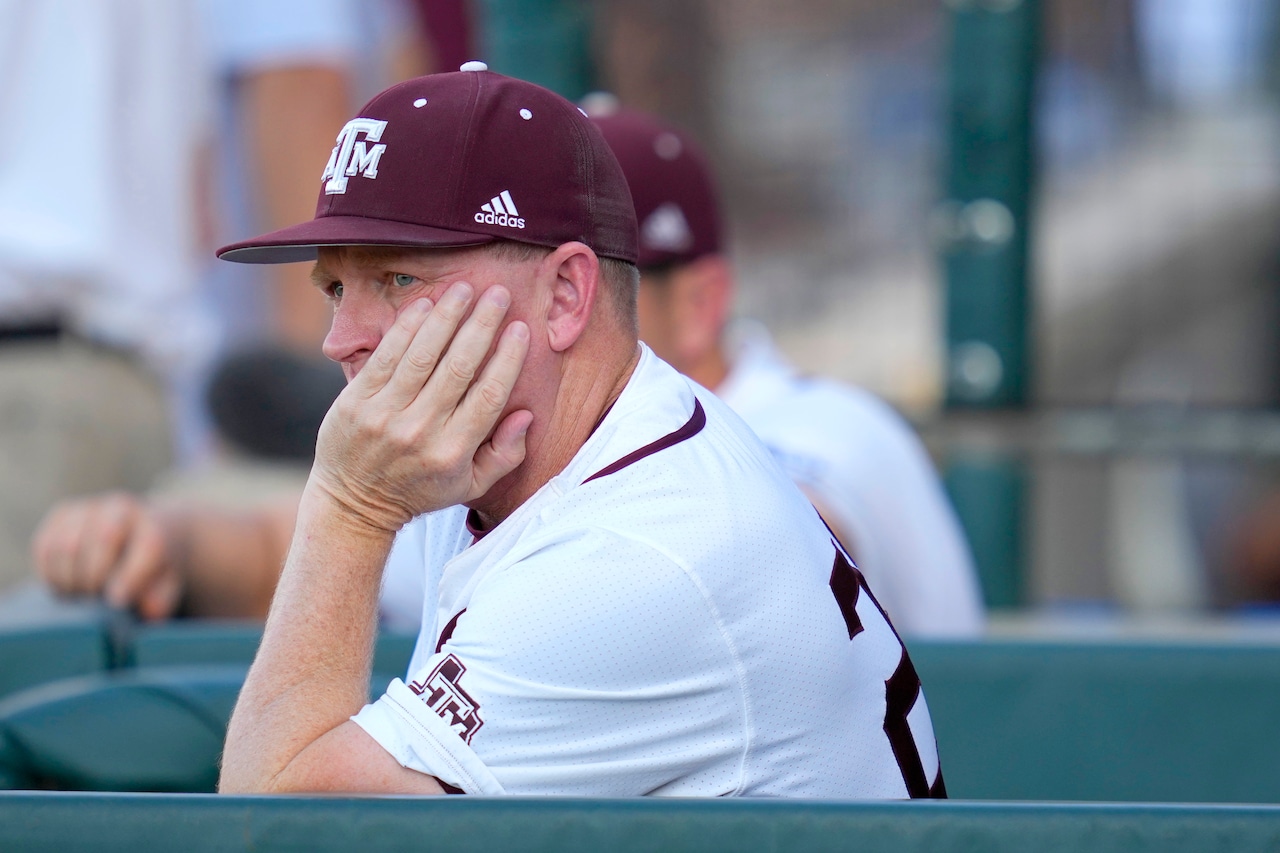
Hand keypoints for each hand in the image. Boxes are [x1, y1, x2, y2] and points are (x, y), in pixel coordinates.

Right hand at [32, 492, 182, 619]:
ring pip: (68, 545)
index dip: (130, 578)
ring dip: (70, 579)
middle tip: (95, 599)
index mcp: (155, 524)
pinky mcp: (61, 515)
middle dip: (96, 578)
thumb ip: (161, 597)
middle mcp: (122, 507)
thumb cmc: (151, 567)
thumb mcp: (166, 584)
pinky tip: (65, 585)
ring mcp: (89, 508)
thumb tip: (147, 609)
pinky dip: (50, 573)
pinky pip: (44, 547)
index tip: (118, 601)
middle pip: (104, 539)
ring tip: (80, 595)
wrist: (138, 534)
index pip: (148, 546)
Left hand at [311, 281, 531, 531]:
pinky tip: (425, 305)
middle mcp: (419, 432)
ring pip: (422, 355)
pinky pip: (386, 356)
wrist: (354, 504)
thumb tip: (526, 414)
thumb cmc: (420, 490)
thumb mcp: (471, 486)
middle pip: (458, 367)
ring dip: (446, 316)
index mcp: (452, 453)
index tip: (520, 329)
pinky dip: (407, 328)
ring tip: (464, 288)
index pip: (488, 396)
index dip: (507, 359)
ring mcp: (384, 415)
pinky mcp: (356, 402)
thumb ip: (505, 454)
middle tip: (497, 293)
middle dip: (481, 325)